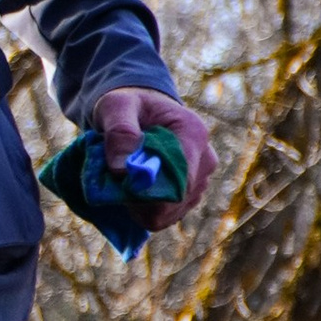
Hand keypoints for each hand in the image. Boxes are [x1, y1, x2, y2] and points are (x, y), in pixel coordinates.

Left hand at [91, 85, 215, 229]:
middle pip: (174, 202)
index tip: (120, 183)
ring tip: (125, 178)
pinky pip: (165, 216)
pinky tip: (132, 187)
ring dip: (139, 205)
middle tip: (115, 180)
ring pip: (168, 214)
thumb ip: (119, 132)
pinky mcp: (189, 195)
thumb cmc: (129, 104)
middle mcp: (205, 160)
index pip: (180, 180)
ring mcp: (200, 180)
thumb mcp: (116, 106)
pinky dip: (143, 209)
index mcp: (193, 134)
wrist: (141, 110)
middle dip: (139, 200)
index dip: (148, 192)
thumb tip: (123, 170)